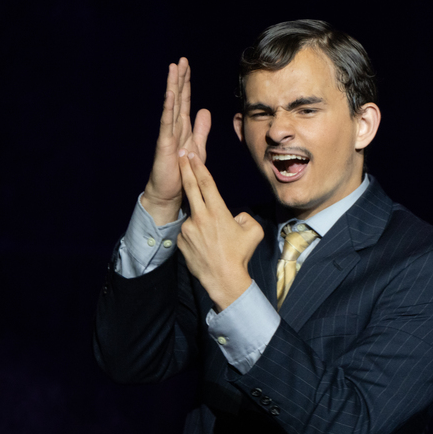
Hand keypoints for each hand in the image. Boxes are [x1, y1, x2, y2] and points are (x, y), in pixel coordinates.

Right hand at [144, 58, 210, 225]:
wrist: (170, 192)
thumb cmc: (182, 171)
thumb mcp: (197, 146)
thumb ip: (201, 129)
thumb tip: (205, 110)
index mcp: (183, 127)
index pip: (185, 101)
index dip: (186, 83)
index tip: (187, 66)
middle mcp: (174, 127)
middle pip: (177, 98)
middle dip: (179, 79)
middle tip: (181, 60)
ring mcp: (168, 134)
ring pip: (171, 105)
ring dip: (172, 86)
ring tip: (173, 68)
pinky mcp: (165, 143)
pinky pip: (167, 122)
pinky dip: (168, 107)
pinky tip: (170, 93)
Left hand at [177, 150, 263, 311]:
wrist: (223, 279)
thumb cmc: (240, 255)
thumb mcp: (252, 231)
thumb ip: (244, 217)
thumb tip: (235, 216)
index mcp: (217, 212)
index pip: (206, 183)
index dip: (198, 167)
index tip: (192, 155)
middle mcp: (200, 217)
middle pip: (190, 187)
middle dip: (184, 168)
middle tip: (180, 154)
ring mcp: (188, 229)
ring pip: (193, 215)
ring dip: (199, 218)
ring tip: (213, 239)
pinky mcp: (181, 240)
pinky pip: (188, 231)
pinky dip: (195, 234)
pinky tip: (205, 246)